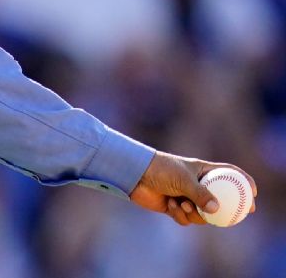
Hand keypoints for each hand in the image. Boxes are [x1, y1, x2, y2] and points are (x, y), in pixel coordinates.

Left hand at [129, 151, 256, 225]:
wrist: (134, 175)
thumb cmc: (160, 169)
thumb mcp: (184, 179)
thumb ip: (201, 194)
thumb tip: (217, 210)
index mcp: (202, 170)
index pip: (228, 174)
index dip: (243, 182)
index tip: (253, 193)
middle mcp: (196, 184)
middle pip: (219, 199)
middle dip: (225, 210)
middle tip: (234, 217)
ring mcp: (186, 196)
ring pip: (202, 214)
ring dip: (194, 214)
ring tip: (183, 204)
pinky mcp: (174, 207)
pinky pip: (186, 219)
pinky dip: (181, 216)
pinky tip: (172, 205)